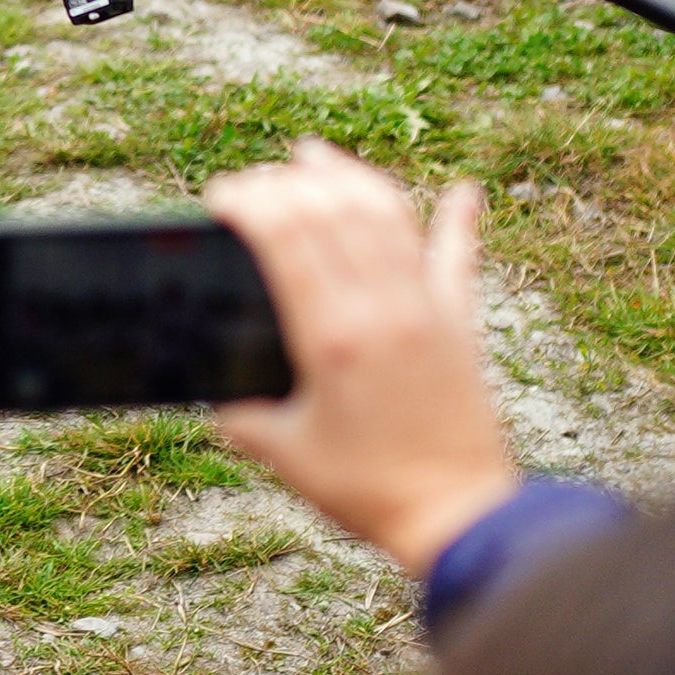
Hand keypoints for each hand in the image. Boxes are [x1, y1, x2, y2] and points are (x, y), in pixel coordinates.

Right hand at [207, 140, 517, 579]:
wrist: (457, 517)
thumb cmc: (368, 491)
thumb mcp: (282, 451)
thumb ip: (239, 411)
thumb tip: (210, 383)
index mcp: (332, 335)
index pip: (286, 233)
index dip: (249, 200)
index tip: (220, 198)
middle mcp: (382, 308)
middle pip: (330, 209)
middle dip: (282, 181)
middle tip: (250, 183)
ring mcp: (427, 310)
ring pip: (387, 215)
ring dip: (347, 176)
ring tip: (313, 157)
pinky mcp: (460, 325)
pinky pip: (459, 258)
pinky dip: (460, 220)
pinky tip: (464, 192)